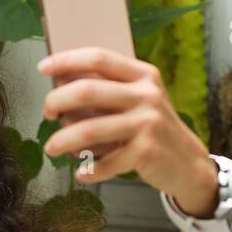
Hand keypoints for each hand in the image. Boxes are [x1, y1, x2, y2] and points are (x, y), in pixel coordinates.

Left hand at [37, 46, 217, 213]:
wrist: (188, 162)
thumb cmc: (152, 129)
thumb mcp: (138, 101)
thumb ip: (107, 92)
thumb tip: (59, 88)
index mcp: (142, 75)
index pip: (98, 58)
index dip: (67, 61)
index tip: (43, 67)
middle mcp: (146, 95)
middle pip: (87, 91)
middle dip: (57, 101)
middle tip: (47, 113)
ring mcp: (147, 123)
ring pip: (89, 130)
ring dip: (62, 140)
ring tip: (52, 148)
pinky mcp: (146, 152)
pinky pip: (104, 163)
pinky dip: (88, 170)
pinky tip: (81, 172)